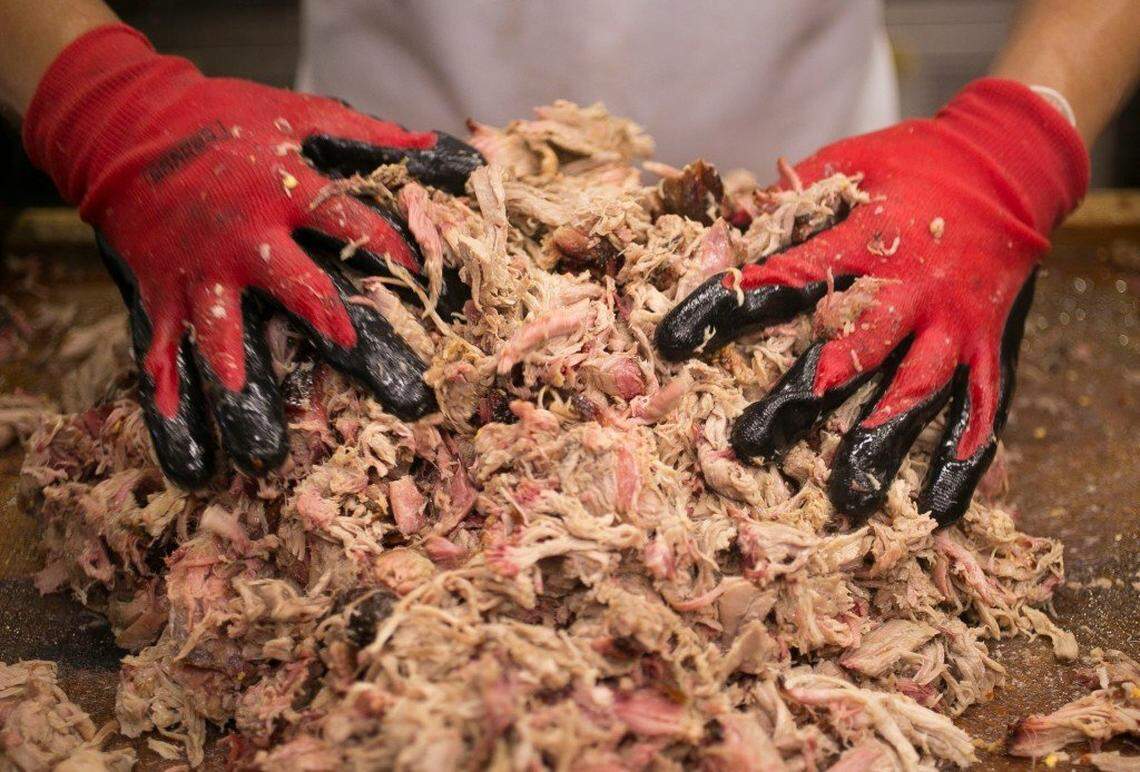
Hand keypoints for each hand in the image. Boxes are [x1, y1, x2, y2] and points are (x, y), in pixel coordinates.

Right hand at [22, 25, 482, 485]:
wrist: (126, 122)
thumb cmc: (221, 118)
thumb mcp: (294, 114)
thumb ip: (361, 132)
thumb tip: (426, 139)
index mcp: (282, 193)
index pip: (347, 221)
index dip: (387, 245)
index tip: (421, 271)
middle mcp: (244, 237)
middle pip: (292, 283)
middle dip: (325, 317)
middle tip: (353, 350)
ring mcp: (200, 268)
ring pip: (220, 328)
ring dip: (233, 369)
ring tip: (249, 412)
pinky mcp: (162, 288)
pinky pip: (161, 343)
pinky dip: (165, 386)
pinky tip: (177, 428)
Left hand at [656, 79, 1087, 524]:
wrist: (1012, 158)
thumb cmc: (912, 164)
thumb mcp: (846, 162)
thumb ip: (788, 200)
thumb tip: (724, 222)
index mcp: (865, 240)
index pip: (783, 278)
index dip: (725, 309)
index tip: (672, 341)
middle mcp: (910, 289)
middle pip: (849, 350)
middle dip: (798, 398)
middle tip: (747, 440)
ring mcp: (954, 324)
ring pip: (915, 391)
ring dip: (879, 443)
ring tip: (845, 493)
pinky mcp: (991, 347)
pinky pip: (980, 410)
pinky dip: (961, 460)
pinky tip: (936, 507)